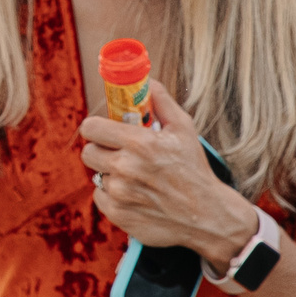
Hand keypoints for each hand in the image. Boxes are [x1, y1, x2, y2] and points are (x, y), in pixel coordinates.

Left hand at [79, 81, 255, 265]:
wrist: (208, 215)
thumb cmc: (194, 169)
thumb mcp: (184, 129)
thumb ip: (161, 101)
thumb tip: (146, 81)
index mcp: (139, 143)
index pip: (90, 128)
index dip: (95, 128)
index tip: (103, 131)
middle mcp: (125, 168)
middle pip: (87, 152)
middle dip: (101, 150)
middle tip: (118, 153)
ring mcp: (120, 194)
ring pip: (96, 175)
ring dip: (110, 175)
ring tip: (134, 177)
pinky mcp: (119, 215)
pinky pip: (100, 197)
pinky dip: (113, 196)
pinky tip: (134, 195)